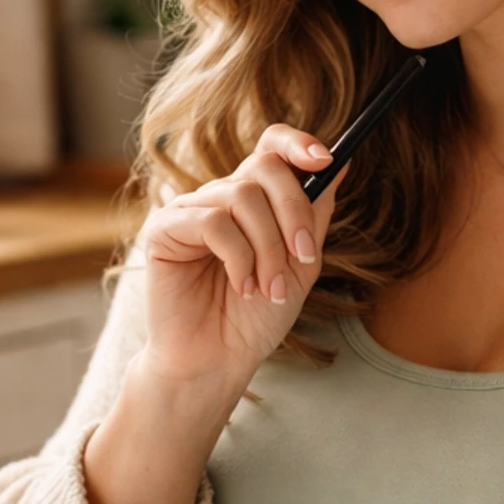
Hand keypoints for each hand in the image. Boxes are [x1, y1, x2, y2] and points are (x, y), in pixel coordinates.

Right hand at [139, 124, 340, 404]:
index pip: (270, 147)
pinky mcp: (164, 229)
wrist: (217, 361)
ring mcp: (190, 210)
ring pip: (242, 198)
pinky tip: (241, 287)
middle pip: (264, 167)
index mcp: (253, 201)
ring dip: (268, 247)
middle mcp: (220, 197)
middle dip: (294, 211)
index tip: (325, 159)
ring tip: (268, 287)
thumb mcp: (300, 265)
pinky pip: (213, 222)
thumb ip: (314, 216)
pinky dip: (238, 258)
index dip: (297, 143)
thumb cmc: (255, 318)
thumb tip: (339, 162)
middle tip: (302, 256)